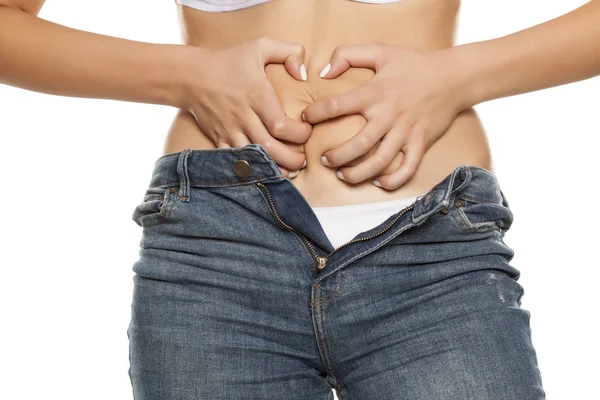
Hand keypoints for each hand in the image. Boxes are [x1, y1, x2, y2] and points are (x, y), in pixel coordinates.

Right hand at [180, 37, 310, 177]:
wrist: (191, 76)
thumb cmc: (229, 60)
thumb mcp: (260, 46)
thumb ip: (289, 52)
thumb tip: (303, 75)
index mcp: (256, 95)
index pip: (280, 124)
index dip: (299, 134)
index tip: (306, 131)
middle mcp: (243, 116)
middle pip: (269, 148)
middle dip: (291, 159)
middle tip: (303, 160)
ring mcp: (229, 130)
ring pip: (253, 160)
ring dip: (273, 169)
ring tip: (290, 171)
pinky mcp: (219, 139)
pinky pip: (235, 162)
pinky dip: (251, 171)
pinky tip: (265, 174)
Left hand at [301, 44, 466, 188]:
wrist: (454, 76)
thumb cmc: (413, 64)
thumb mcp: (380, 51)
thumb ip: (348, 55)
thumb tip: (324, 72)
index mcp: (375, 92)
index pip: (337, 105)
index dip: (316, 113)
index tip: (305, 119)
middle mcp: (389, 115)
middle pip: (359, 144)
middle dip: (337, 156)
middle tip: (325, 160)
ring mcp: (407, 131)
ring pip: (380, 161)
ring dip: (358, 173)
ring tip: (343, 175)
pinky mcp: (422, 142)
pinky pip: (408, 168)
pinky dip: (394, 180)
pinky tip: (379, 182)